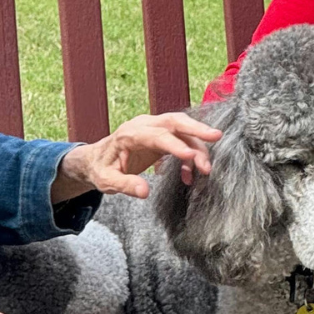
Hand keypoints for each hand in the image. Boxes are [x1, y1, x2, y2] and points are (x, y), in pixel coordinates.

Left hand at [53, 112, 221, 201]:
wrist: (96, 160)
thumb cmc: (100, 170)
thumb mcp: (107, 182)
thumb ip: (125, 185)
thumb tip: (145, 192)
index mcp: (129, 134)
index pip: (156, 135)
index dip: (175, 145)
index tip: (191, 156)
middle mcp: (143, 125)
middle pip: (174, 121)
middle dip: (197, 129)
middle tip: (217, 136)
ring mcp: (153, 128)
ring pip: (181, 129)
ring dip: (197, 146)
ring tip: (205, 170)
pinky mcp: (160, 135)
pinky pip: (180, 140)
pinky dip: (188, 156)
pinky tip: (187, 176)